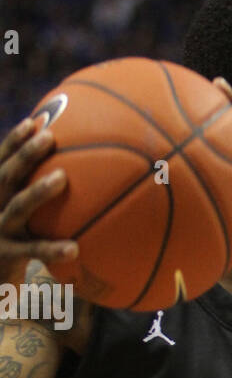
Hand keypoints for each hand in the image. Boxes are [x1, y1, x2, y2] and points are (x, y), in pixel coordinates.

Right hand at [0, 118, 76, 286]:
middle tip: (50, 136)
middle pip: (6, 176)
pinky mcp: (5, 256)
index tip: (37, 121)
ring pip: (17, 208)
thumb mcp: (21, 222)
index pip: (2, 161)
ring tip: (62, 177)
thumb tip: (77, 179)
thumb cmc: (13, 246)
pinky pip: (32, 251)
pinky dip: (52, 249)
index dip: (15, 140)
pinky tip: (75, 249)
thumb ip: (36, 201)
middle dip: (25, 153)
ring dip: (38, 191)